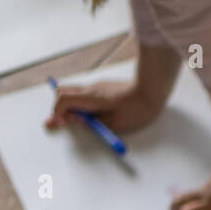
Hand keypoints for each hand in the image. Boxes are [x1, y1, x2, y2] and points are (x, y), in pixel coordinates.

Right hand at [45, 79, 164, 134]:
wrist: (152, 90)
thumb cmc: (138, 109)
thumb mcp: (115, 123)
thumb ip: (93, 122)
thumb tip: (76, 120)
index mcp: (92, 98)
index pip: (63, 100)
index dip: (58, 112)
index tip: (60, 124)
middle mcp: (91, 89)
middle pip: (63, 92)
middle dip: (58, 106)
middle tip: (60, 121)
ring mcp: (97, 86)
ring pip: (74, 91)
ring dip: (70, 104)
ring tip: (78, 120)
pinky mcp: (104, 87)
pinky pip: (86, 93)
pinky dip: (81, 102)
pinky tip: (91, 113)